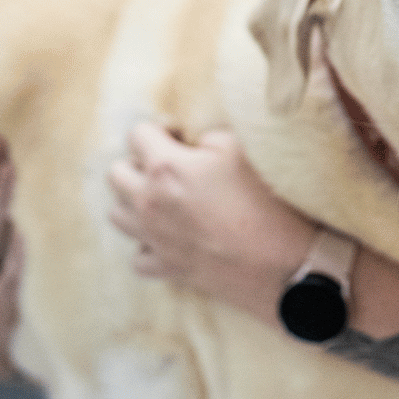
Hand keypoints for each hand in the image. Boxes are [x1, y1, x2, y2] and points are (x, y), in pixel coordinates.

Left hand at [107, 124, 317, 319]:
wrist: (282, 262)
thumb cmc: (266, 201)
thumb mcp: (241, 150)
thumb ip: (208, 139)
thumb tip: (194, 146)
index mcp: (166, 168)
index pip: (137, 134)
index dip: (160, 130)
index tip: (180, 138)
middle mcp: (149, 202)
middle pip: (115, 174)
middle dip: (137, 164)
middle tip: (169, 168)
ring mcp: (153, 239)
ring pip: (117, 214)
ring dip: (135, 202)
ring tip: (165, 200)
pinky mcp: (165, 268)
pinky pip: (137, 255)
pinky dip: (148, 245)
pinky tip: (170, 237)